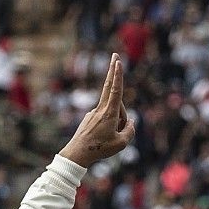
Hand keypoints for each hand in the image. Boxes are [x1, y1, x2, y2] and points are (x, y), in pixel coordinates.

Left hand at [59, 53, 135, 167]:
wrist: (78, 154)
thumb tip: (130, 121)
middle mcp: (101, 109)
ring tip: (111, 138)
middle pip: (110, 87)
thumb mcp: (122, 143)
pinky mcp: (90, 118)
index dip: (118, 75)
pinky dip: (110, 125)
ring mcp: (94, 113)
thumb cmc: (100, 149)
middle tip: (115, 55)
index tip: (118, 62)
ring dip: (118, 120)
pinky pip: (105, 118)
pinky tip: (103, 138)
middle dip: (113, 70)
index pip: (116, 90)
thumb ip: (130, 130)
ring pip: (112, 111)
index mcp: (109, 113)